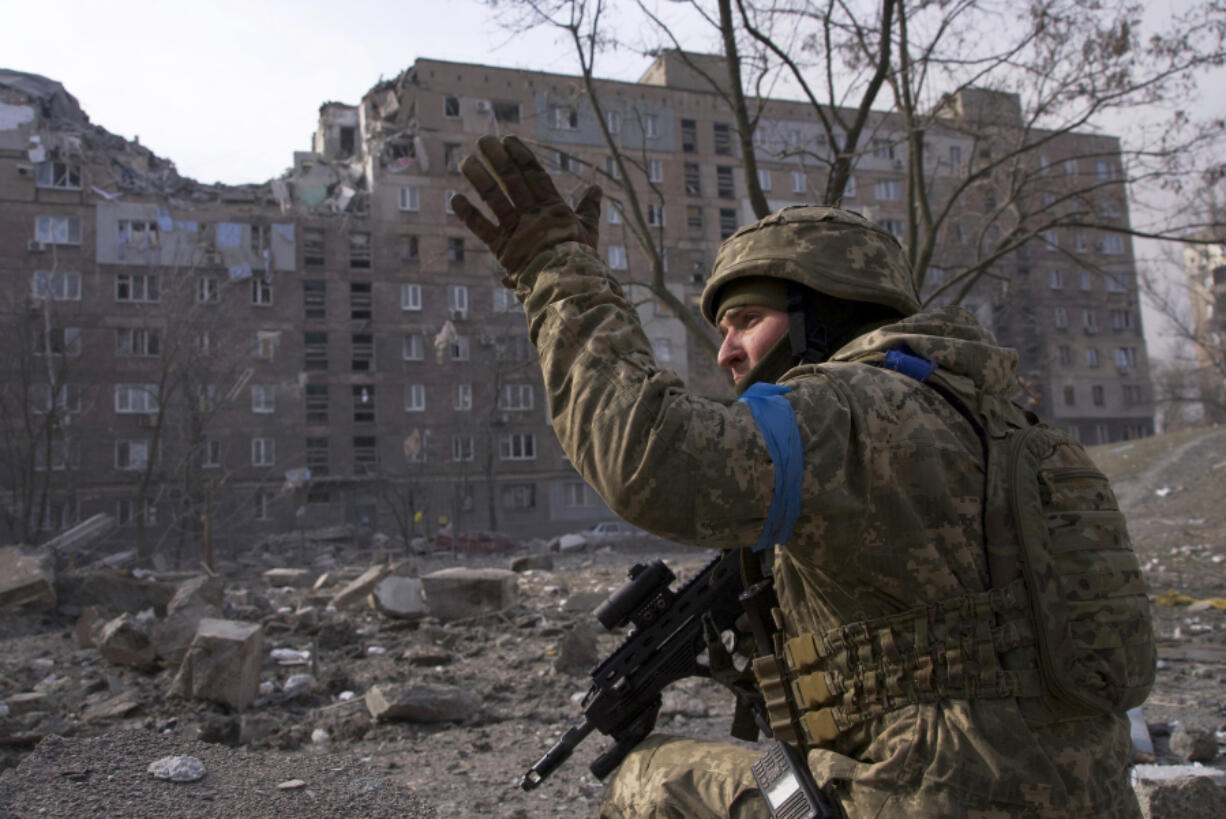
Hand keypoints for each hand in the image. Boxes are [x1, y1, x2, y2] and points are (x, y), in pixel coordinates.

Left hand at [450, 135, 601, 286]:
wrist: (568, 284)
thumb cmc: (580, 260)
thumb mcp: (588, 231)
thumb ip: (589, 209)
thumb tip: (596, 189)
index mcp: (554, 208)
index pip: (535, 175)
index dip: (521, 156)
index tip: (509, 139)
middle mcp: (533, 214)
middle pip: (512, 181)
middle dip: (497, 160)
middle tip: (483, 140)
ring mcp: (517, 230)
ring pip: (495, 199)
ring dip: (479, 179)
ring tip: (466, 161)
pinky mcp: (503, 248)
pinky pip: (482, 228)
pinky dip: (468, 213)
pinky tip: (455, 198)